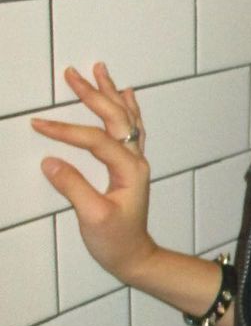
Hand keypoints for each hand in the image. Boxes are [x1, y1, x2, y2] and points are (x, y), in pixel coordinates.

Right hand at [32, 63, 156, 284]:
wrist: (134, 256)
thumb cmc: (116, 241)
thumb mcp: (92, 217)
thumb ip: (73, 187)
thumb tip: (50, 161)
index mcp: (129, 170)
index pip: (96, 140)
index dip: (67, 131)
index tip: (39, 125)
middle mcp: (136, 160)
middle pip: (116, 118)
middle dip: (93, 94)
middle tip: (72, 74)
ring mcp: (135, 161)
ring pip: (126, 118)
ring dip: (111, 93)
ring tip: (99, 70)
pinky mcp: (130, 166)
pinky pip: (132, 128)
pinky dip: (127, 108)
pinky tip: (126, 94)